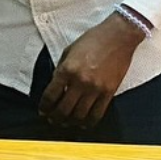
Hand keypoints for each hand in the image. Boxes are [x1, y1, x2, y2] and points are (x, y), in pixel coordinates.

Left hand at [38, 11, 145, 128]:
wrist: (118, 37)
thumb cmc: (93, 40)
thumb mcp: (69, 50)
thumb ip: (61, 69)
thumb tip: (56, 86)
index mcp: (67, 69)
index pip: (51, 95)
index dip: (44, 107)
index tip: (42, 111)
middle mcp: (80, 81)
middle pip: (63, 109)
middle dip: (55, 117)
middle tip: (52, 119)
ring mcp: (95, 89)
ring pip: (79, 115)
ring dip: (70, 122)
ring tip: (66, 123)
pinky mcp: (109, 93)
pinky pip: (97, 114)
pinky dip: (88, 122)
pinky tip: (83, 123)